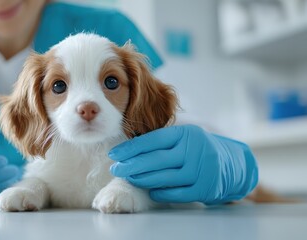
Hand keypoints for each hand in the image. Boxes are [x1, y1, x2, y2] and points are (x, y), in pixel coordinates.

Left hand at [109, 125, 257, 204]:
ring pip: (164, 177)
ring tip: (128, 178)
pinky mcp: (205, 188)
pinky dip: (160, 193)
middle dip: (131, 165)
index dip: (131, 147)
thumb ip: (162, 140)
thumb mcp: (184, 137)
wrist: (231, 164)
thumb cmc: (197, 149)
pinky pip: (176, 193)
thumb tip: (127, 150)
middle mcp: (195, 149)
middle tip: (115, 169)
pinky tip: (150, 191)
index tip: (114, 154)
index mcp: (186, 133)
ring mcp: (201, 169)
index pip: (153, 139)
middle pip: (156, 159)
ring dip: (142, 179)